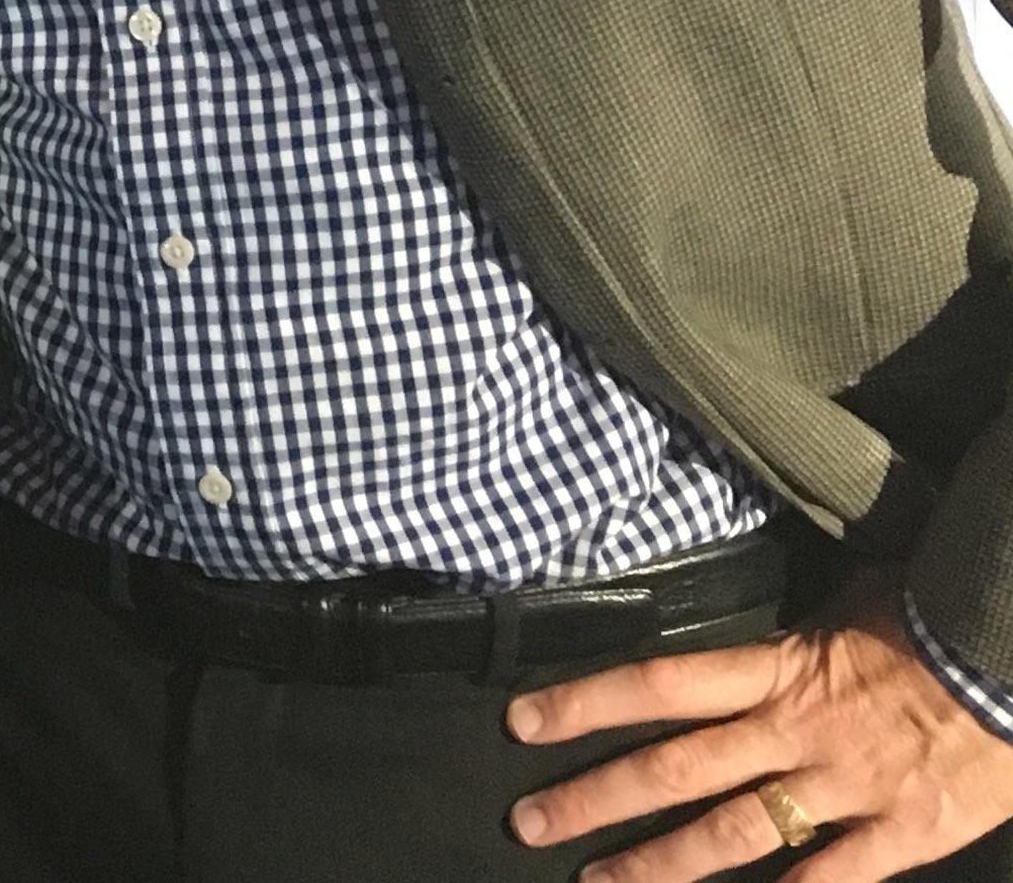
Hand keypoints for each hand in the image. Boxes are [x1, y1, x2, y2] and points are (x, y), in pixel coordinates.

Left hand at [505, 581, 1012, 878]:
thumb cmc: (937, 619)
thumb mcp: (849, 603)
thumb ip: (795, 635)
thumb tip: (759, 633)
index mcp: (778, 670)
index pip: (659, 683)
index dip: (587, 702)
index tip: (522, 722)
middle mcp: (795, 731)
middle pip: (675, 768)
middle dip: (595, 798)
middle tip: (528, 822)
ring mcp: (845, 787)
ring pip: (732, 833)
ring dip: (658, 862)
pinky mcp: (902, 832)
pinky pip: (832, 877)